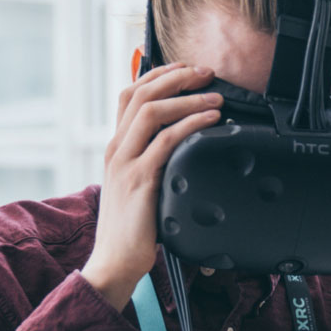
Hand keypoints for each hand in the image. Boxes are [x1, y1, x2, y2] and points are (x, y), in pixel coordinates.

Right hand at [82, 63, 222, 309]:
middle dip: (176, 77)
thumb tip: (186, 148)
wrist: (115, 261)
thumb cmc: (134, 229)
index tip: (185, 68)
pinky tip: (211, 121)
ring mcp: (125, 163)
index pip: (129, 95)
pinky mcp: (139, 180)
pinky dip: (191, 125)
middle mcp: (116, 149)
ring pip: (152, 111)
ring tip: (216, 98)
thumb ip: (154, 164)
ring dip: (188, 98)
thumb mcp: (140, 187)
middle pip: (140, 94)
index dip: (158, 75)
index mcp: (116, 147)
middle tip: (206, 73)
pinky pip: (166, 141)